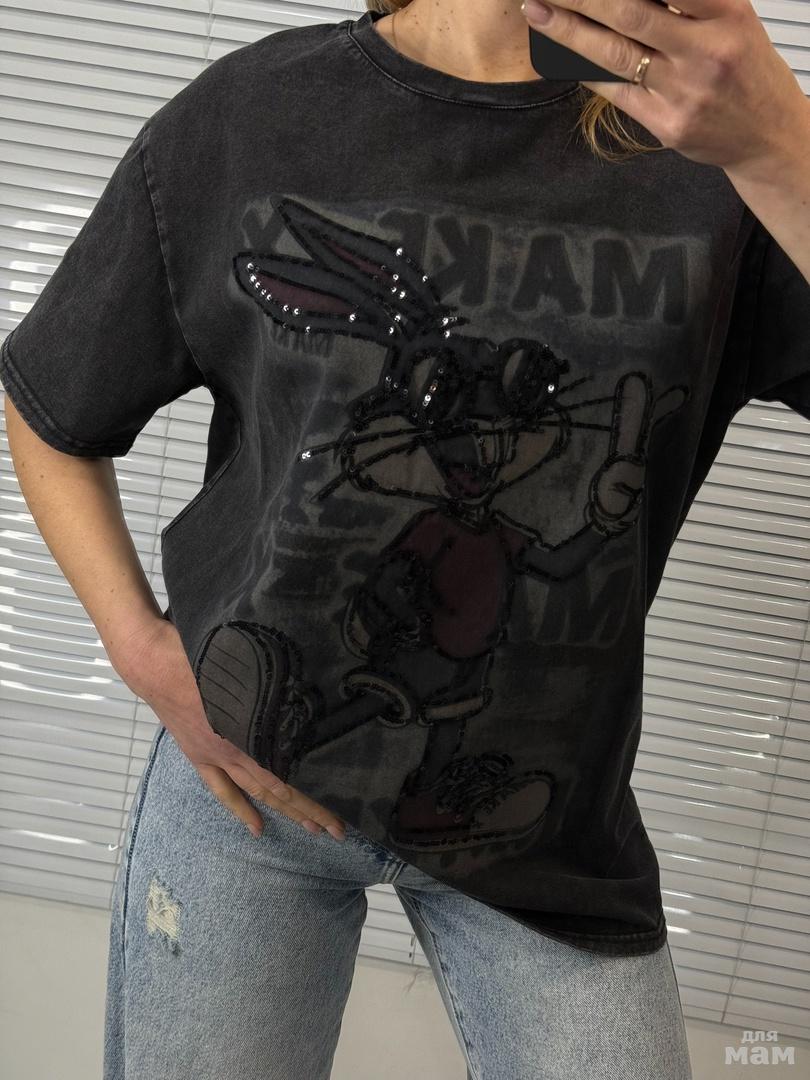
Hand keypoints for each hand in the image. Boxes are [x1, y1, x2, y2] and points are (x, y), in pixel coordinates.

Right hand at [108, 616, 346, 841]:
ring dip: (283, 811)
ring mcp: (216, 756)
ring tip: (310, 829)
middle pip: (277, 789)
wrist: (154, 666)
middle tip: (336, 830)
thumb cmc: (201, 656)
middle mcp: (235, 749)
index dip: (311, 799)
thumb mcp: (246, 665)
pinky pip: (222, 788)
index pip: (285, 776)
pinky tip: (256, 827)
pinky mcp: (200, 755)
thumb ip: (273, 685)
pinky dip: (240, 807)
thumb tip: (308, 687)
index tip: (335, 816)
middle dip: (308, 810)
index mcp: (248, 729)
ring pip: (255, 791)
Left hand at [522, 0, 807, 173]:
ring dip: (570, 32)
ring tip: (539, 14)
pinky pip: (616, 92)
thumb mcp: (732, 18)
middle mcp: (706, 50)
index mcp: (726, 13)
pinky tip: (563, 56)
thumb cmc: (744, 68)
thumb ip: (687, 1)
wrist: (766, 134)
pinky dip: (587, 70)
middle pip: (630, 14)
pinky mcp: (667, 124)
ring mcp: (685, 91)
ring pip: (615, 55)